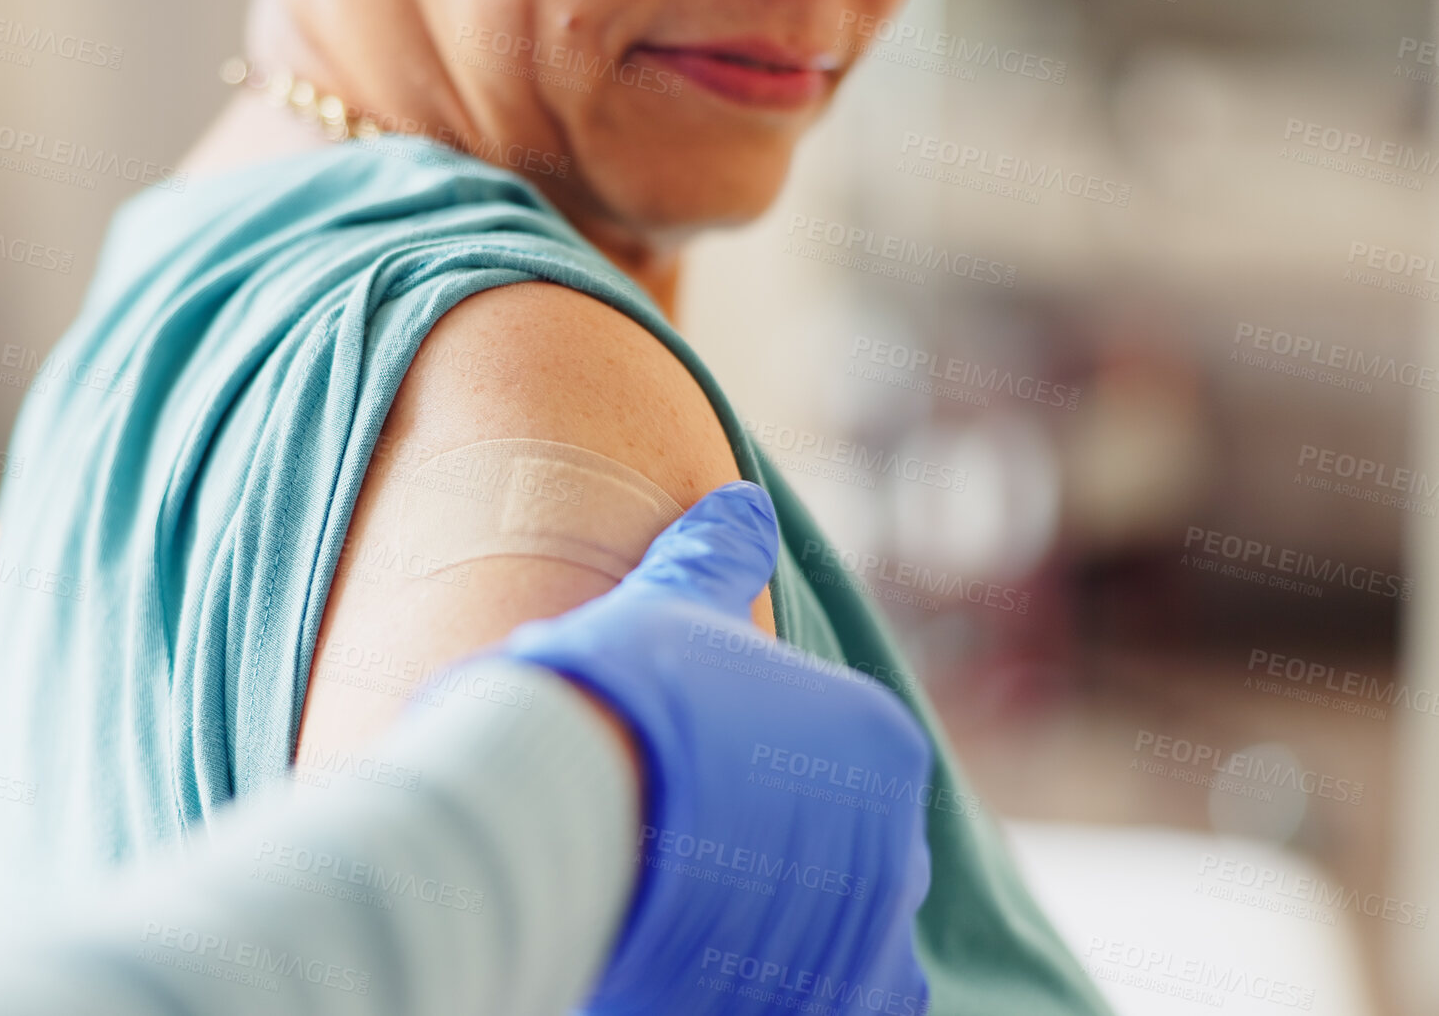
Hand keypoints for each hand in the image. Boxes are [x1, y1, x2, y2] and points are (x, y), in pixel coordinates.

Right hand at [497, 481, 933, 1015]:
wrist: (568, 806)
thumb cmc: (621, 697)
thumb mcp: (670, 605)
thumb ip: (718, 557)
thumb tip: (743, 499)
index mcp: (876, 741)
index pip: (833, 774)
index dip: (749, 784)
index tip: (685, 792)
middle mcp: (897, 841)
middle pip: (843, 862)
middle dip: (776, 867)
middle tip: (682, 862)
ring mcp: (865, 935)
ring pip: (842, 944)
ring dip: (784, 937)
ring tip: (694, 921)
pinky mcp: (827, 1002)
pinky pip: (841, 1006)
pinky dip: (786, 990)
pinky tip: (717, 971)